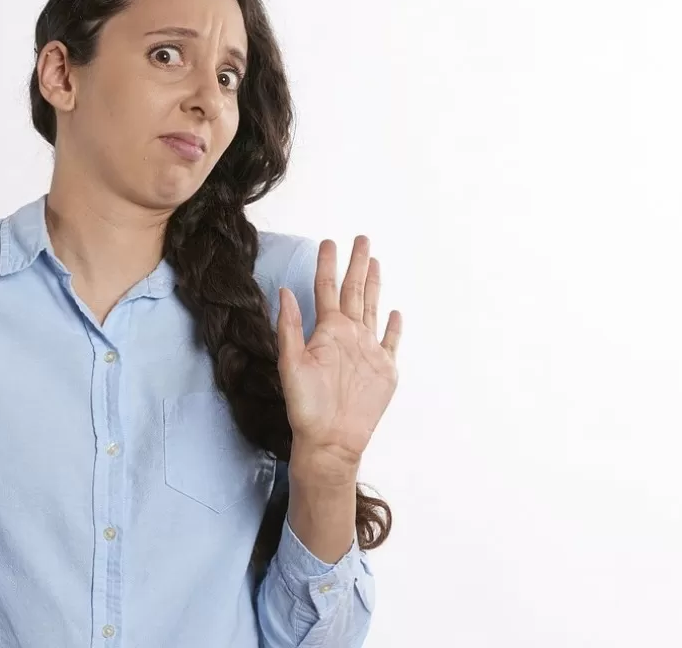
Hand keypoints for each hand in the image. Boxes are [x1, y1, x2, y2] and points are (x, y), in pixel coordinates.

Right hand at [277, 236, 401, 482]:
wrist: (333, 441)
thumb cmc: (307, 406)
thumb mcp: (289, 363)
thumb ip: (288, 325)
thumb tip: (286, 291)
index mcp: (331, 330)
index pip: (327, 287)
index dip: (327, 262)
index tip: (329, 241)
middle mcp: (357, 335)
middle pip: (357, 291)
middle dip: (359, 263)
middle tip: (363, 239)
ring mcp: (375, 352)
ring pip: (374, 309)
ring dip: (375, 285)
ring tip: (377, 263)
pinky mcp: (388, 371)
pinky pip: (392, 341)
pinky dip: (393, 325)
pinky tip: (395, 312)